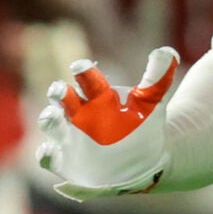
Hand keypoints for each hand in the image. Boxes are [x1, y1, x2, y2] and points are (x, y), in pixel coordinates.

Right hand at [35, 48, 181, 198]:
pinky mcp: (62, 160)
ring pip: (51, 123)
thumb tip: (167, 50)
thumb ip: (157, 79)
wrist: (140, 162)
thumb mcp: (151, 105)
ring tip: (55, 116)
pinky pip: (47, 156)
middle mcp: (78, 114)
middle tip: (61, 90)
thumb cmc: (140, 128)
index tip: (80, 67)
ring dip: (50, 119)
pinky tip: (49, 150)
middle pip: (63, 98)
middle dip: (59, 93)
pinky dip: (45, 153)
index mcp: (98, 98)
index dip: (83, 72)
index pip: (88, 80)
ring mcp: (68, 137)